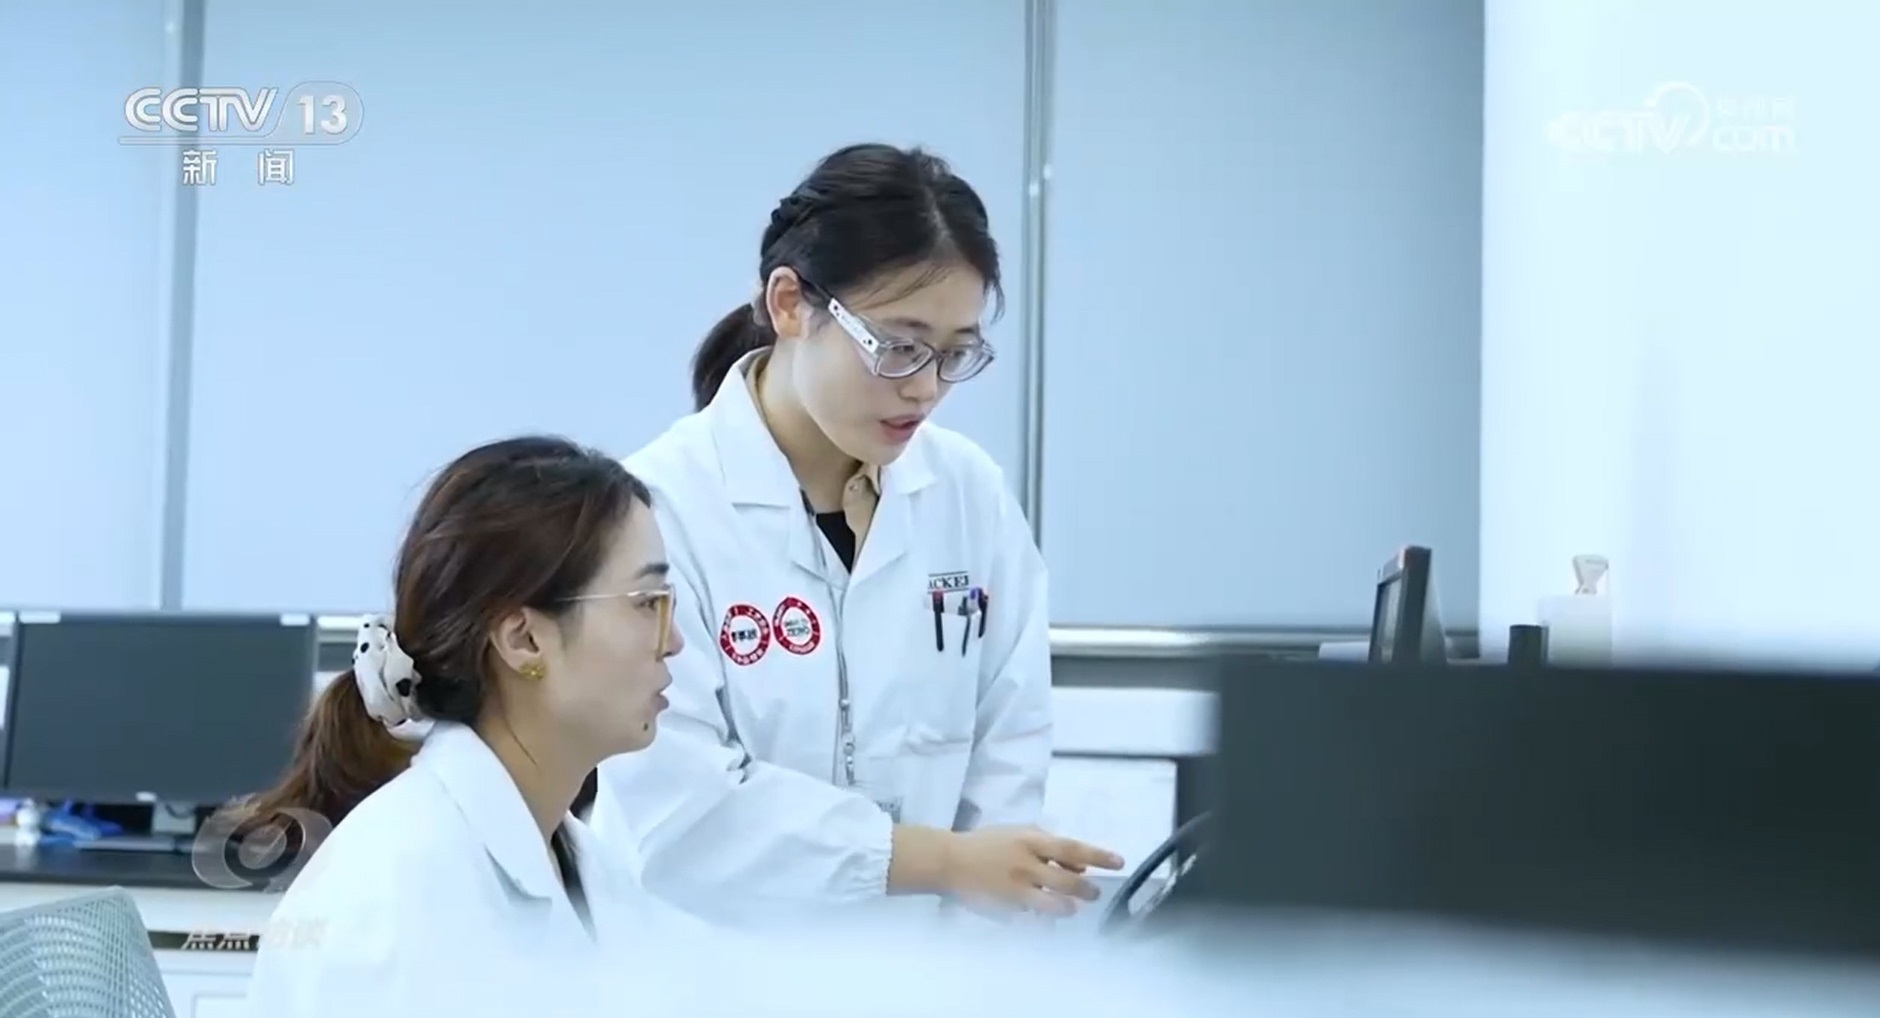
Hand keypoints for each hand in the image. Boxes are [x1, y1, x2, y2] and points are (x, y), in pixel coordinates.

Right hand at [944, 826, 1124, 916]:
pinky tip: (1040, 910)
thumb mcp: (1017, 833)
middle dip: (1087, 890)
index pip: (1072, 849)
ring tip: (1072, 906)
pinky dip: (1041, 913)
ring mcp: (1017, 890)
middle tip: (1095, 893)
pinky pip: (1033, 914)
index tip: (1118, 861)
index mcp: (1030, 842)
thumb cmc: (986, 843)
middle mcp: (1026, 866)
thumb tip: (1075, 865)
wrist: (949, 861)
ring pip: (1053, 904)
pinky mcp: (1007, 909)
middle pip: (1068, 882)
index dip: (1097, 856)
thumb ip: (1046, 844)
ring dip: (1068, 907)